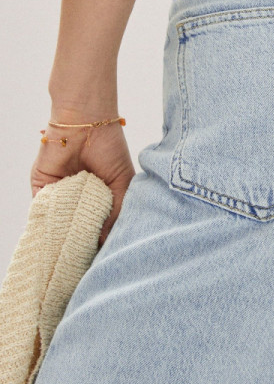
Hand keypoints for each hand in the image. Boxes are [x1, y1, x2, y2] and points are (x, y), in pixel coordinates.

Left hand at [31, 105, 135, 246]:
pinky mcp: (42, 186)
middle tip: (85, 260)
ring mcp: (60, 191)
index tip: (103, 257)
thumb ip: (115, 213)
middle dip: (80, 239)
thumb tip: (104, 241)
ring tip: (71, 252)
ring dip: (64, 232)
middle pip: (77, 223)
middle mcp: (79, 195)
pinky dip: (47, 220)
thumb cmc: (109, 148)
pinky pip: (42, 208)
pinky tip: (56, 234)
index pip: (98, 222)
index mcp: (99, 195)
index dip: (100, 238)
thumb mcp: (122, 184)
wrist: (87, 123)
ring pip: (59, 219)